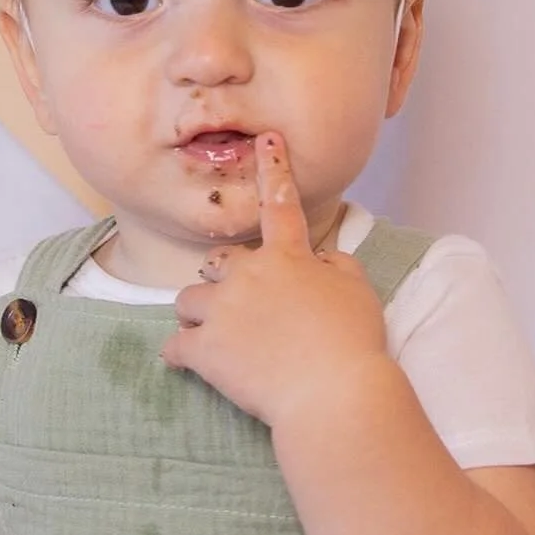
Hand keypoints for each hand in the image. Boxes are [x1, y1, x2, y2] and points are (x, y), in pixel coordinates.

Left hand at [160, 132, 390, 426]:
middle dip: (222, 280)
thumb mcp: (359, 291)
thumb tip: (320, 259)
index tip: (266, 140)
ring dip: (199, 315)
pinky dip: (179, 354)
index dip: (273, 169)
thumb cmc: (353, 343)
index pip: (280, 203)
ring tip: (222, 338)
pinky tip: (187, 363)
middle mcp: (248, 275)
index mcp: (288, 257)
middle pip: (216, 263)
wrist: (332, 394)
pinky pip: (175, 346)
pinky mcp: (204, 349)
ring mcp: (221, 311)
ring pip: (187, 301)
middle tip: (242, 306)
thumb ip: (337, 265)